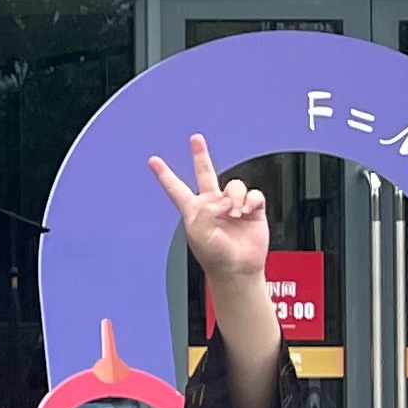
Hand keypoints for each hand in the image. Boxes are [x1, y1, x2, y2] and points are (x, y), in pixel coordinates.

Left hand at [153, 132, 268, 288]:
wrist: (237, 268)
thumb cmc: (215, 256)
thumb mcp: (200, 234)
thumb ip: (207, 212)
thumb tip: (225, 200)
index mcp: (194, 210)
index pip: (176, 188)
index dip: (165, 175)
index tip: (153, 161)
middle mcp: (212, 204)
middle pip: (205, 173)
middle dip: (201, 155)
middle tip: (195, 139)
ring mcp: (232, 205)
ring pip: (234, 185)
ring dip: (236, 197)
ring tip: (235, 213)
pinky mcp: (253, 210)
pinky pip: (254, 195)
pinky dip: (251, 201)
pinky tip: (247, 212)